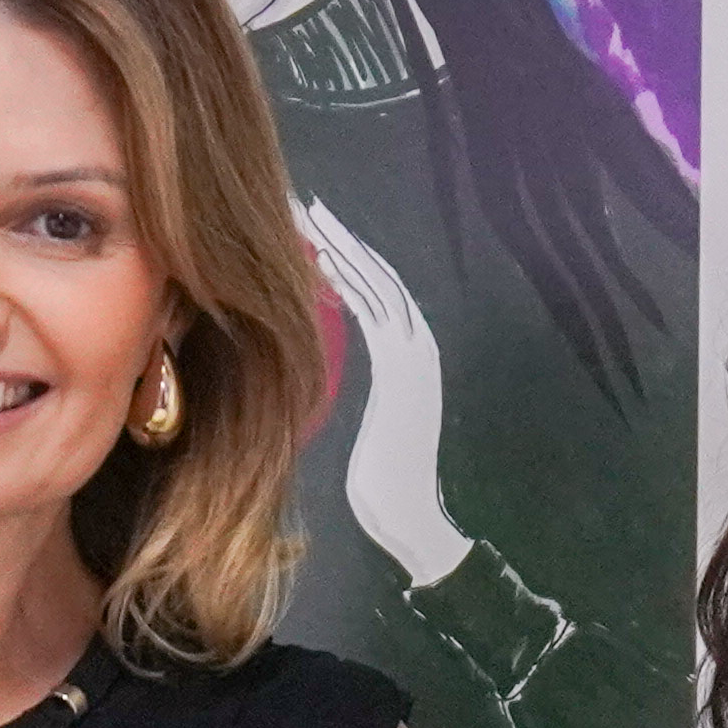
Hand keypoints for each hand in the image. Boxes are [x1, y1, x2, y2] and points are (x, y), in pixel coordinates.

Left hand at [297, 198, 469, 588]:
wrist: (414, 522)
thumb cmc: (385, 491)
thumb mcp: (365, 425)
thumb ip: (350, 392)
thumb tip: (312, 376)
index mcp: (406, 362)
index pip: (374, 295)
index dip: (344, 260)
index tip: (312, 234)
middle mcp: (417, 350)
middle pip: (377, 278)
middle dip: (342, 241)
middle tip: (309, 205)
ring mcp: (415, 357)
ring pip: (379, 286)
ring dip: (345, 249)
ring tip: (314, 215)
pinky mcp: (405, 369)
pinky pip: (377, 311)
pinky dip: (353, 282)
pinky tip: (325, 259)